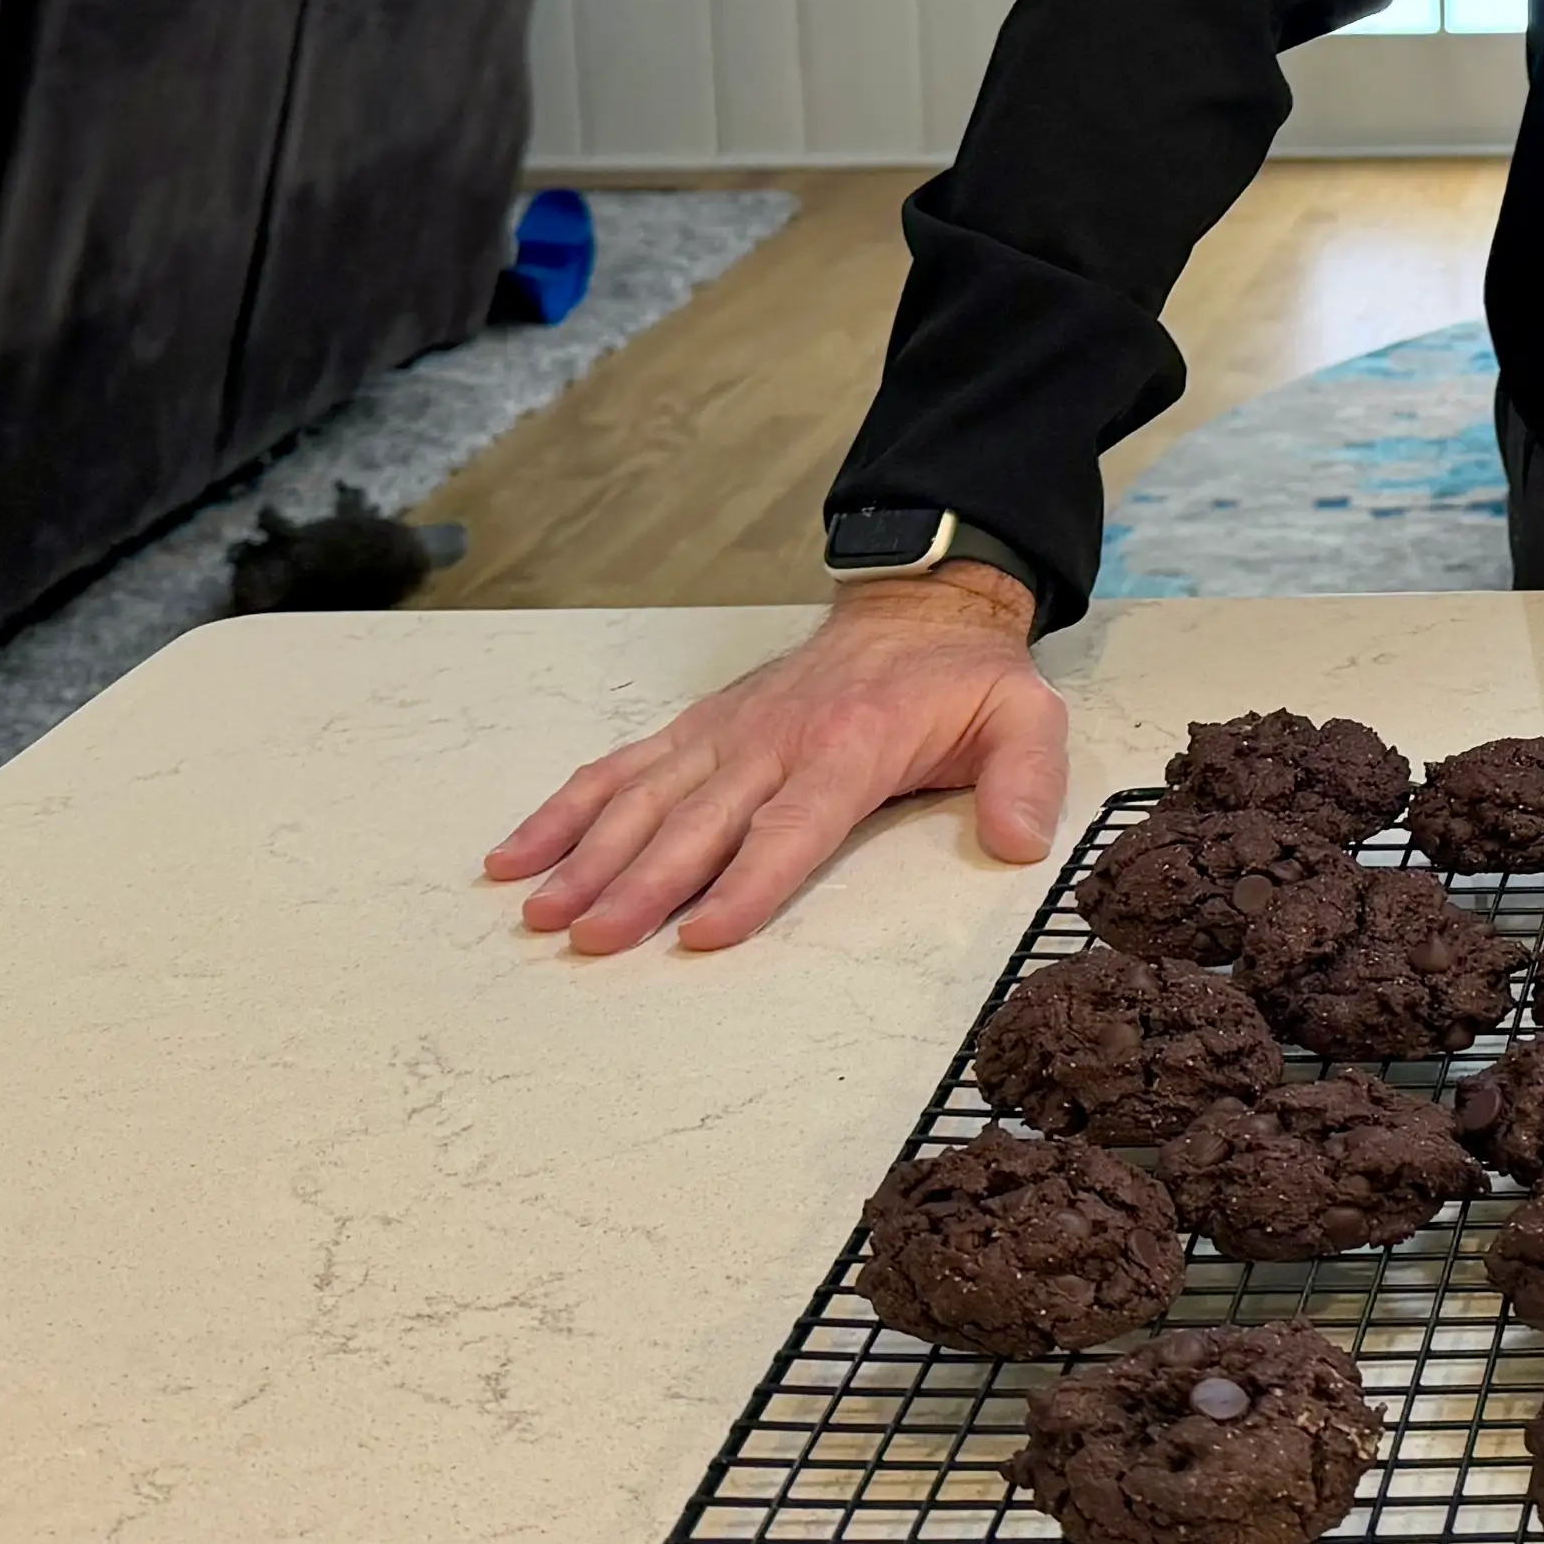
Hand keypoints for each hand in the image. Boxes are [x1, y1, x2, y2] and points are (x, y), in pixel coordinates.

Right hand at [485, 568, 1065, 954]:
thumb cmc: (965, 679)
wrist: (918, 605)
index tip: (700, 931)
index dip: (748, 881)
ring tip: (537, 909)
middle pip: (700, 823)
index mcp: (851, 747)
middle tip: (588, 937)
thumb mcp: (1026, 716)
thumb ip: (1027, 778)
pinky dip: (565, 809)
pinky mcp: (697, 729)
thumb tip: (1024, 842)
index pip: (793, 826)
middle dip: (640, 883)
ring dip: (587, 854)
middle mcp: (773, 741)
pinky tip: (516, 853)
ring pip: (645, 798)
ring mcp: (726, 733)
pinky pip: (622, 768)